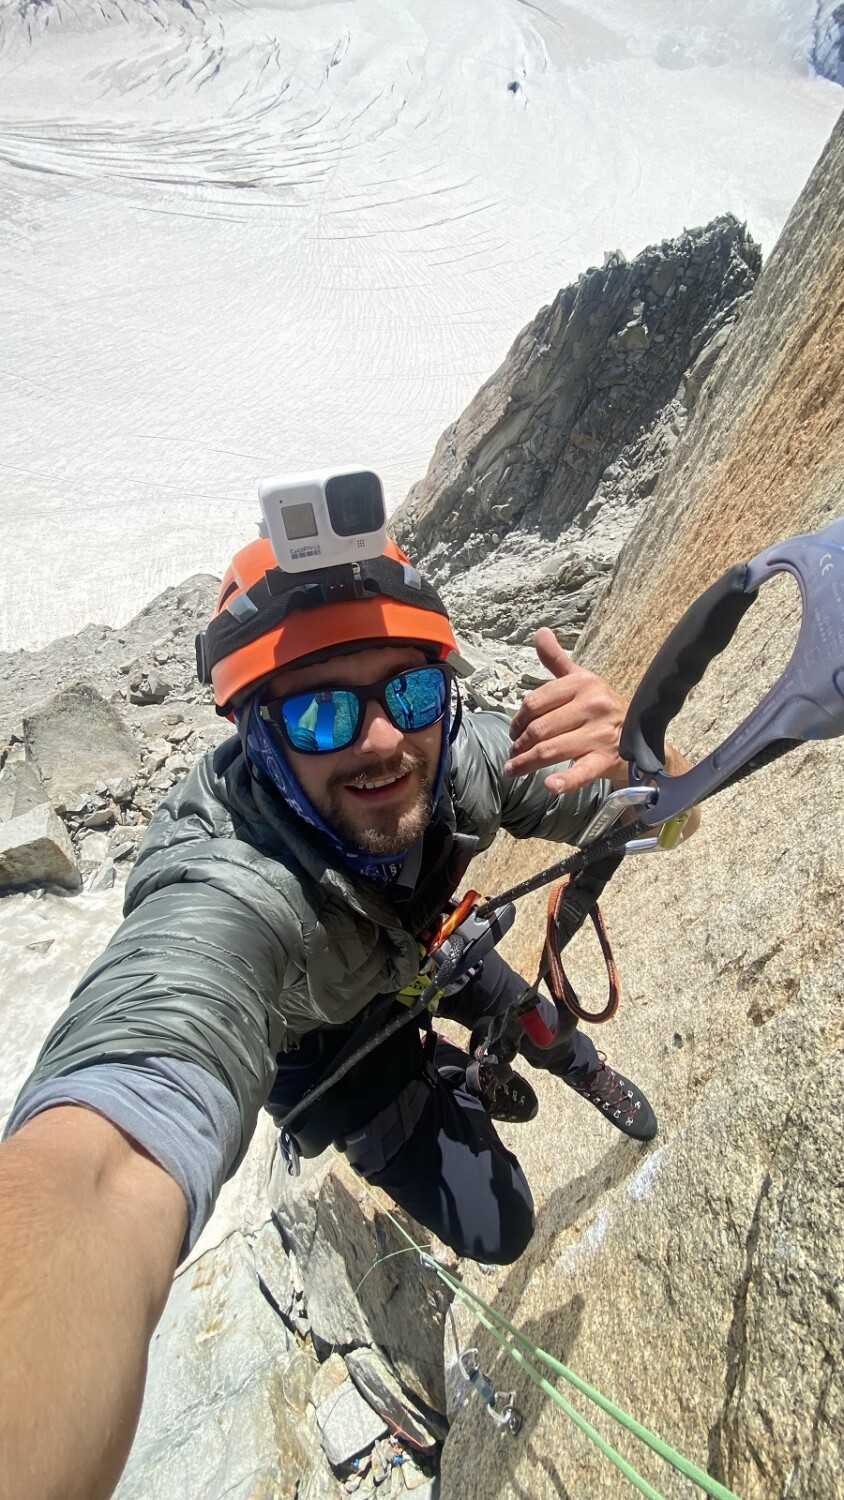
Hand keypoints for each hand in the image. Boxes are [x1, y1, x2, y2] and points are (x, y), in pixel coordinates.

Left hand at [504, 627, 628, 794]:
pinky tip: (548, 786)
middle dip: (519, 744)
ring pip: (551, 750)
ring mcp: (599, 734)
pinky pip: (581, 772)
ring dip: (526, 763)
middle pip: (539, 728)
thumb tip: (540, 632)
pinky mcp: (606, 759)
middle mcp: (592, 706)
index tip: (513, 731)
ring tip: (514, 769)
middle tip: (512, 753)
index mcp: (583, 684)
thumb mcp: (581, 679)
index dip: (517, 719)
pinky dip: (564, 781)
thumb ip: (557, 659)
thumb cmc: (601, 706)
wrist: (640, 732)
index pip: (535, 702)